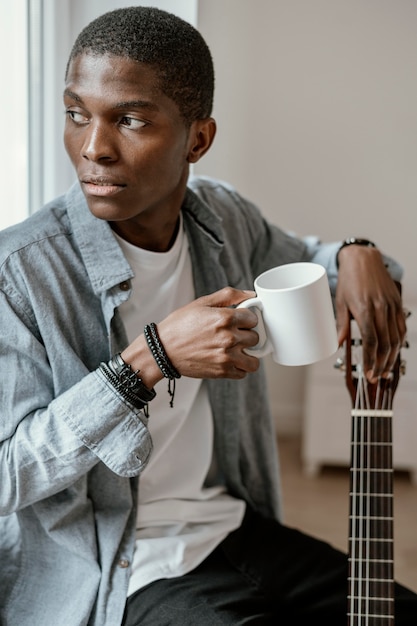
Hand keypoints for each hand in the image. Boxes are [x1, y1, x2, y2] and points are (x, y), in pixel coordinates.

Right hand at [156, 287, 260, 379]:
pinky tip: (229, 360)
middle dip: (246, 335)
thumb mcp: (202, 303)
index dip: (246, 319)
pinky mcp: (222, 372)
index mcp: (225, 318)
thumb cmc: (179, 326)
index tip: (238, 321)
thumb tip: (251, 294)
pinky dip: (239, 368)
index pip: (253, 318)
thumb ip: (229, 296)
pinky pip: (243, 373)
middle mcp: (229, 338)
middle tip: (233, 335)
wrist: (163, 350)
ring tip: (237, 350)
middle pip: (255, 337)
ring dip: (247, 354)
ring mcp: (227, 357)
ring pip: (254, 360)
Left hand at [335, 245, 406, 381]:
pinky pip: (401, 327)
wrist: (363, 259)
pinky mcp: (397, 303)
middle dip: (381, 364)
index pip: (372, 342)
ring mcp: (391, 306)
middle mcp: (381, 309)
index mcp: (365, 309)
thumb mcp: (340, 302)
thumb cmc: (348, 280)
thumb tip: (337, 345)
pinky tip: (393, 352)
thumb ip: (340, 325)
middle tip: (375, 377)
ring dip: (392, 357)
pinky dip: (399, 342)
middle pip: (386, 344)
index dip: (371, 360)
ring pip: (396, 338)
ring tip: (384, 370)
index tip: (368, 373)